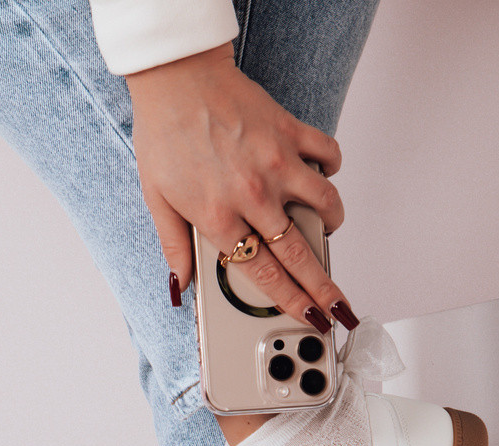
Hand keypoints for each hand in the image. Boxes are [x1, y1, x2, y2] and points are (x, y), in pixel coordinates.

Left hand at [126, 44, 355, 329]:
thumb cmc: (162, 134)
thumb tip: (181, 284)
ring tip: (329, 231)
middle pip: (300, 254)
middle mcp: (252, 194)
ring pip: (324, 203)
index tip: (310, 317)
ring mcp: (275, 162)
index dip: (292, 302)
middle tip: (342, 309)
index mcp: (218, 217)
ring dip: (333, 223)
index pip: (265, 274)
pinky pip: (327, 154)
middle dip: (325, 289)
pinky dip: (331, 167)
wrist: (174, 74)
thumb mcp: (156, 199)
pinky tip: (321, 176)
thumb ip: (174, 246)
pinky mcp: (289, 130)